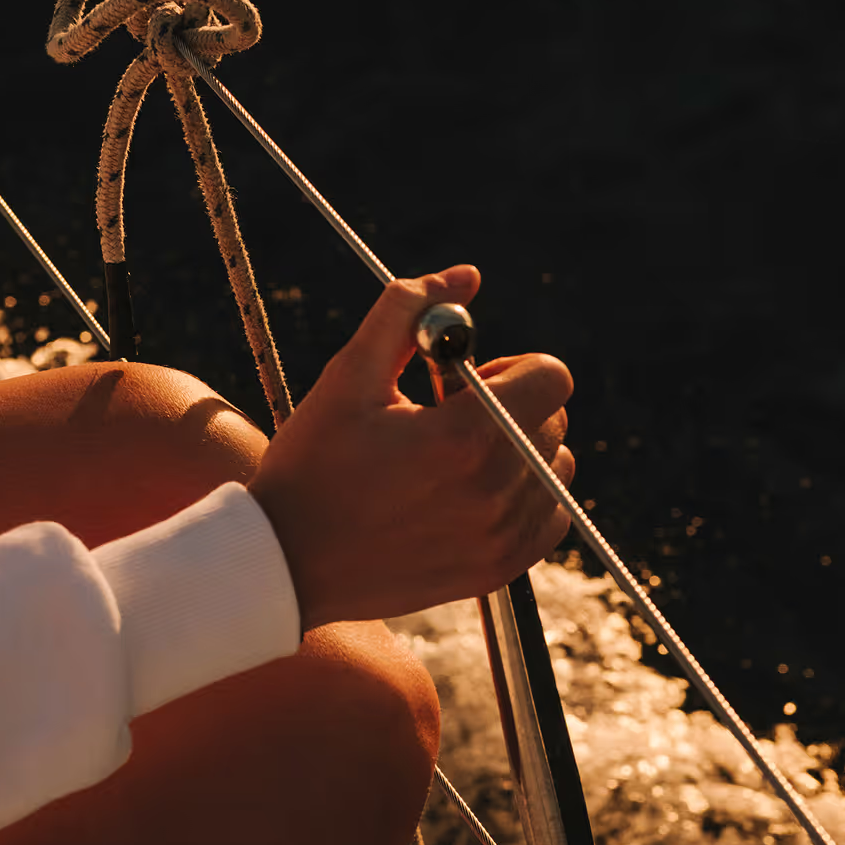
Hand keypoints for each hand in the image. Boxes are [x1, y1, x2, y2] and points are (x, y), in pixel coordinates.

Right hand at [248, 265, 574, 628]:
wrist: (288, 563)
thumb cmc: (312, 464)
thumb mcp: (350, 376)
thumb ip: (408, 312)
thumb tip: (466, 275)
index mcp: (464, 438)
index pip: (551, 376)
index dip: (509, 365)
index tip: (461, 381)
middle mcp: (495, 492)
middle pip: (555, 419)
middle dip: (509, 405)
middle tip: (445, 418)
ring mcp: (501, 537)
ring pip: (556, 467)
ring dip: (519, 451)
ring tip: (453, 459)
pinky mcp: (499, 569)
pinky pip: (550, 517)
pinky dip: (524, 497)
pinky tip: (468, 493)